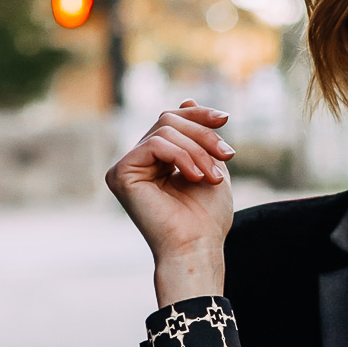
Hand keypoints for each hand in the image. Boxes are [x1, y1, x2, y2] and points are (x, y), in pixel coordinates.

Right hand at [106, 100, 234, 302]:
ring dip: (197, 150)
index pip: (172, 120)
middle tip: (227, 157)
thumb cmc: (206, 218)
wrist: (198, 247)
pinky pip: (154, 145)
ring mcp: (126, 167)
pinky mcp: (120, 174)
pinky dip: (181, 157)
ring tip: (213, 177)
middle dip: (203, 135)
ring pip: (164, 130)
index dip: (198, 115)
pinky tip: (196, 178)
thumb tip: (187, 99)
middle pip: (168, 120)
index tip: (225, 119)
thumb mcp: (211, 165)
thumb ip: (200, 137)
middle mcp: (137, 161)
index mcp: (156, 159)